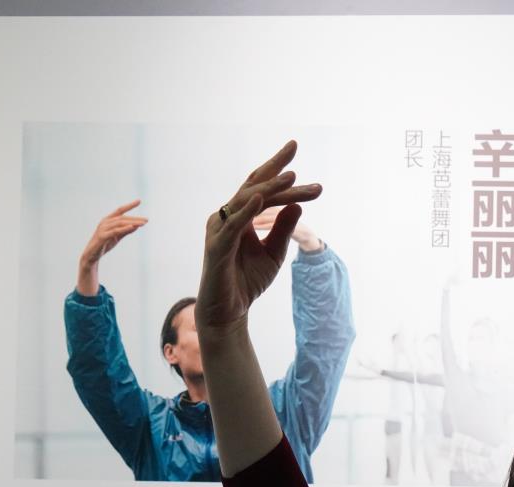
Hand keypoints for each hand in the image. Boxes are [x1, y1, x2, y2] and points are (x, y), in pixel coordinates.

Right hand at [79, 200, 146, 272]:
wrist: (92, 255)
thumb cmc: (104, 244)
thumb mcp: (117, 237)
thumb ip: (126, 231)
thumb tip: (137, 226)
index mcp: (108, 220)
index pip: (120, 210)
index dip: (129, 205)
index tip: (139, 201)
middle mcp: (105, 222)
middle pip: (122, 218)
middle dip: (135, 218)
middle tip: (147, 220)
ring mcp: (103, 228)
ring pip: (119, 223)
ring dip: (132, 223)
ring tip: (143, 224)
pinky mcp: (102, 236)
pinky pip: (114, 231)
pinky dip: (124, 228)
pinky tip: (132, 227)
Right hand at [195, 141, 322, 332]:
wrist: (230, 312)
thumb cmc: (248, 281)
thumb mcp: (273, 253)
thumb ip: (282, 229)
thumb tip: (297, 205)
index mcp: (240, 216)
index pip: (259, 185)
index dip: (276, 167)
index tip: (294, 147)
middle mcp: (226, 217)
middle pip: (254, 186)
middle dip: (276, 168)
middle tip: (295, 147)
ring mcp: (219, 230)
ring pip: (245, 201)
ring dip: (269, 188)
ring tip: (292, 176)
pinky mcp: (216, 247)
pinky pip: (233, 225)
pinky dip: (246, 210)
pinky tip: (262, 198)